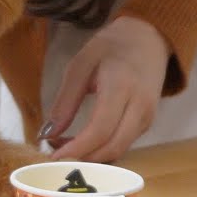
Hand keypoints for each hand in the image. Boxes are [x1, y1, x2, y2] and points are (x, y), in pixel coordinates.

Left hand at [40, 15, 170, 162]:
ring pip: (119, 150)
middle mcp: (140, 106)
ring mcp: (148, 117)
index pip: (100, 130)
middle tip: (56, 152)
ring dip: (91, 156)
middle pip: (112, 147)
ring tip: (65, 145)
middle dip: (82, 157)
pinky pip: (124, 144)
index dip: (76, 148)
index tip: (53, 155)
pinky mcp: (148, 123)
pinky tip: (83, 141)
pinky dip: (102, 149)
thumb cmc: (112, 47)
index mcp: (121, 87)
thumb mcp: (80, 65)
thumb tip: (47, 134)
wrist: (149, 38)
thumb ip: (65, 102)